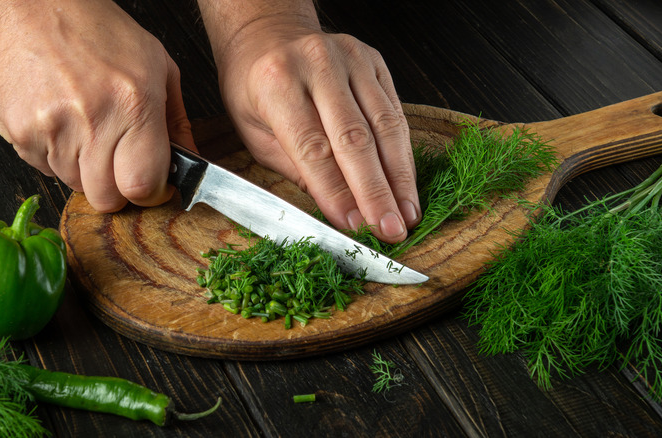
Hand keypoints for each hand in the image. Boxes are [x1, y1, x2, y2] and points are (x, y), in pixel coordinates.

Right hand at [0, 0, 194, 211]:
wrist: (30, 9)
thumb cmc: (97, 32)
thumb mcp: (157, 66)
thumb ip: (178, 122)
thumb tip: (191, 162)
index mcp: (134, 105)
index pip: (142, 185)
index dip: (151, 192)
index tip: (152, 184)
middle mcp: (92, 121)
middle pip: (107, 198)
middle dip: (117, 188)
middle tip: (118, 161)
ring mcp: (52, 129)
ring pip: (74, 185)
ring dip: (85, 169)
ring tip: (86, 127)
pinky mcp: (20, 133)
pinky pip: (44, 170)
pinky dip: (55, 156)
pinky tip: (61, 122)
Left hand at [212, 19, 419, 242]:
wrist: (267, 32)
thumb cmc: (253, 85)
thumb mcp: (253, 130)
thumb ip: (294, 167)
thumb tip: (336, 208)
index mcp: (277, 83)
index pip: (313, 149)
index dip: (337, 192)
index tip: (354, 225)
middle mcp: (317, 65)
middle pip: (355, 140)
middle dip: (375, 192)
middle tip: (390, 229)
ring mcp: (350, 59)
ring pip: (384, 126)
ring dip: (399, 177)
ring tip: (407, 214)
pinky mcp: (374, 61)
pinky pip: (394, 112)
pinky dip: (403, 152)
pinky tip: (407, 182)